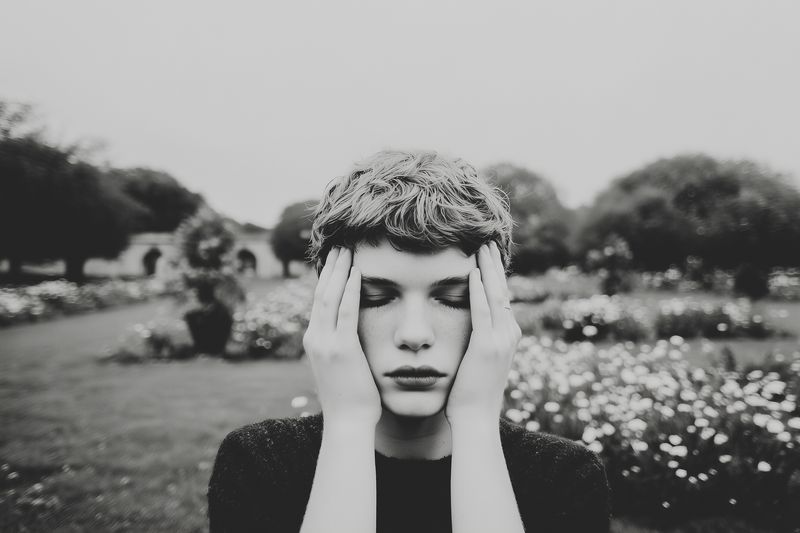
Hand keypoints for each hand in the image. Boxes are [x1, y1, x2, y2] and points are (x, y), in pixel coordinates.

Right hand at [303, 246, 381, 427]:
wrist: (348, 423)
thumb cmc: (351, 398)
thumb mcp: (341, 367)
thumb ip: (342, 347)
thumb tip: (351, 335)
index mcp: (314, 341)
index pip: (320, 302)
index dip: (327, 278)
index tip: (337, 260)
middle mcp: (314, 338)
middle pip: (320, 293)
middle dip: (331, 267)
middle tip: (340, 245)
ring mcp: (325, 343)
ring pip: (329, 297)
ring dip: (339, 271)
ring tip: (348, 250)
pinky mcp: (340, 350)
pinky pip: (345, 313)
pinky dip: (350, 290)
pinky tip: (358, 273)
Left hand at [445, 241, 521, 425]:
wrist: (475, 421)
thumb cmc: (470, 396)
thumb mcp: (478, 363)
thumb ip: (477, 343)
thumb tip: (468, 331)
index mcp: (507, 337)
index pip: (502, 297)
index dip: (495, 274)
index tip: (485, 254)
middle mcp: (509, 335)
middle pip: (502, 290)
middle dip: (494, 264)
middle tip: (486, 240)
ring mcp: (501, 340)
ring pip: (496, 295)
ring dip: (487, 269)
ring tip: (480, 246)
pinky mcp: (486, 347)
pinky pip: (482, 312)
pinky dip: (477, 290)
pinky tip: (471, 272)